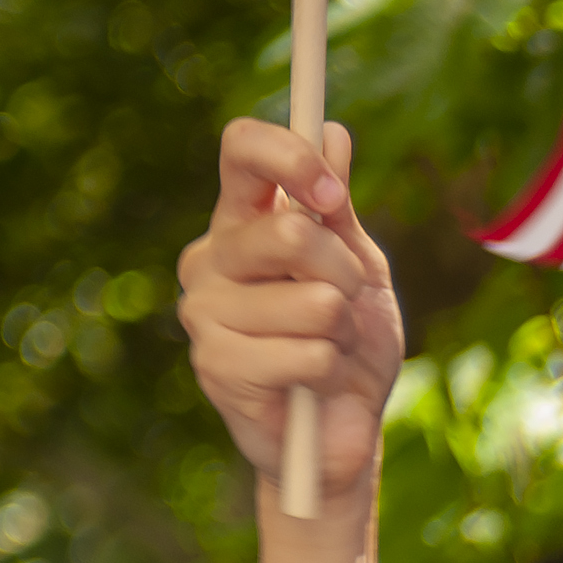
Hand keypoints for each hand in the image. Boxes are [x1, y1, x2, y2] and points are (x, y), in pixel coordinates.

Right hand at [176, 121, 400, 501]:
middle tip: (347, 306)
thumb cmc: (349, 346)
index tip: (332, 197)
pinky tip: (313, 384)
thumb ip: (338, 206)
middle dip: (346, 275)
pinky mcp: (216, 363)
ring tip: (328, 350)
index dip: (291, 160)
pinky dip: (331, 370)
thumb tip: (330, 130)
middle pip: (292, 232)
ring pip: (311, 300)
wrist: (342, 433)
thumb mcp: (358, 267)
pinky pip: (310, 352)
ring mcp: (204, 310)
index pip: (242, 152)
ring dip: (342, 332)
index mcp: (242, 223)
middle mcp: (211, 257)